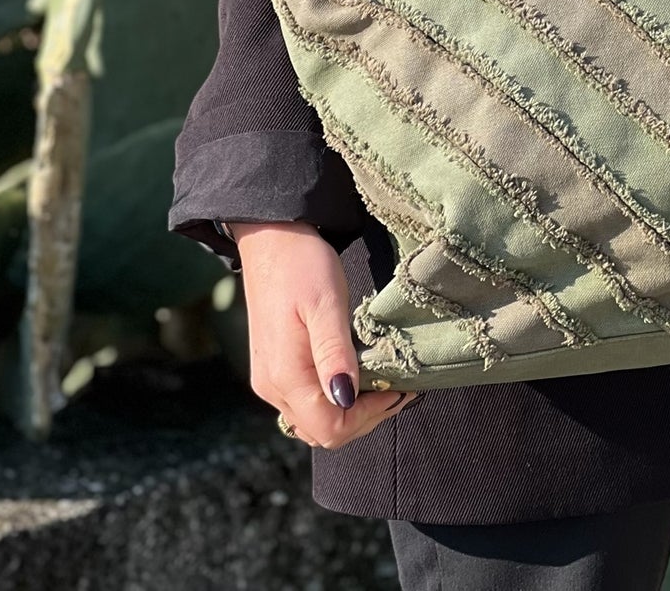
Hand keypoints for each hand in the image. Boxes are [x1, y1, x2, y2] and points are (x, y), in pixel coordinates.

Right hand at [230, 220, 418, 447]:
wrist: (270, 237)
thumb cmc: (302, 264)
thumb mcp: (327, 303)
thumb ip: (334, 353)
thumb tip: (345, 399)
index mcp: (285, 375)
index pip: (330, 428)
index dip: (369, 417)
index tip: (399, 388)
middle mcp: (272, 387)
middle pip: (323, 432)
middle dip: (364, 419)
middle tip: (398, 387)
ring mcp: (270, 380)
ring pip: (314, 422)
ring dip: (351, 412)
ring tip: (383, 381)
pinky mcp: (274, 368)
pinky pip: (306, 403)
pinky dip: (335, 399)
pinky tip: (357, 374)